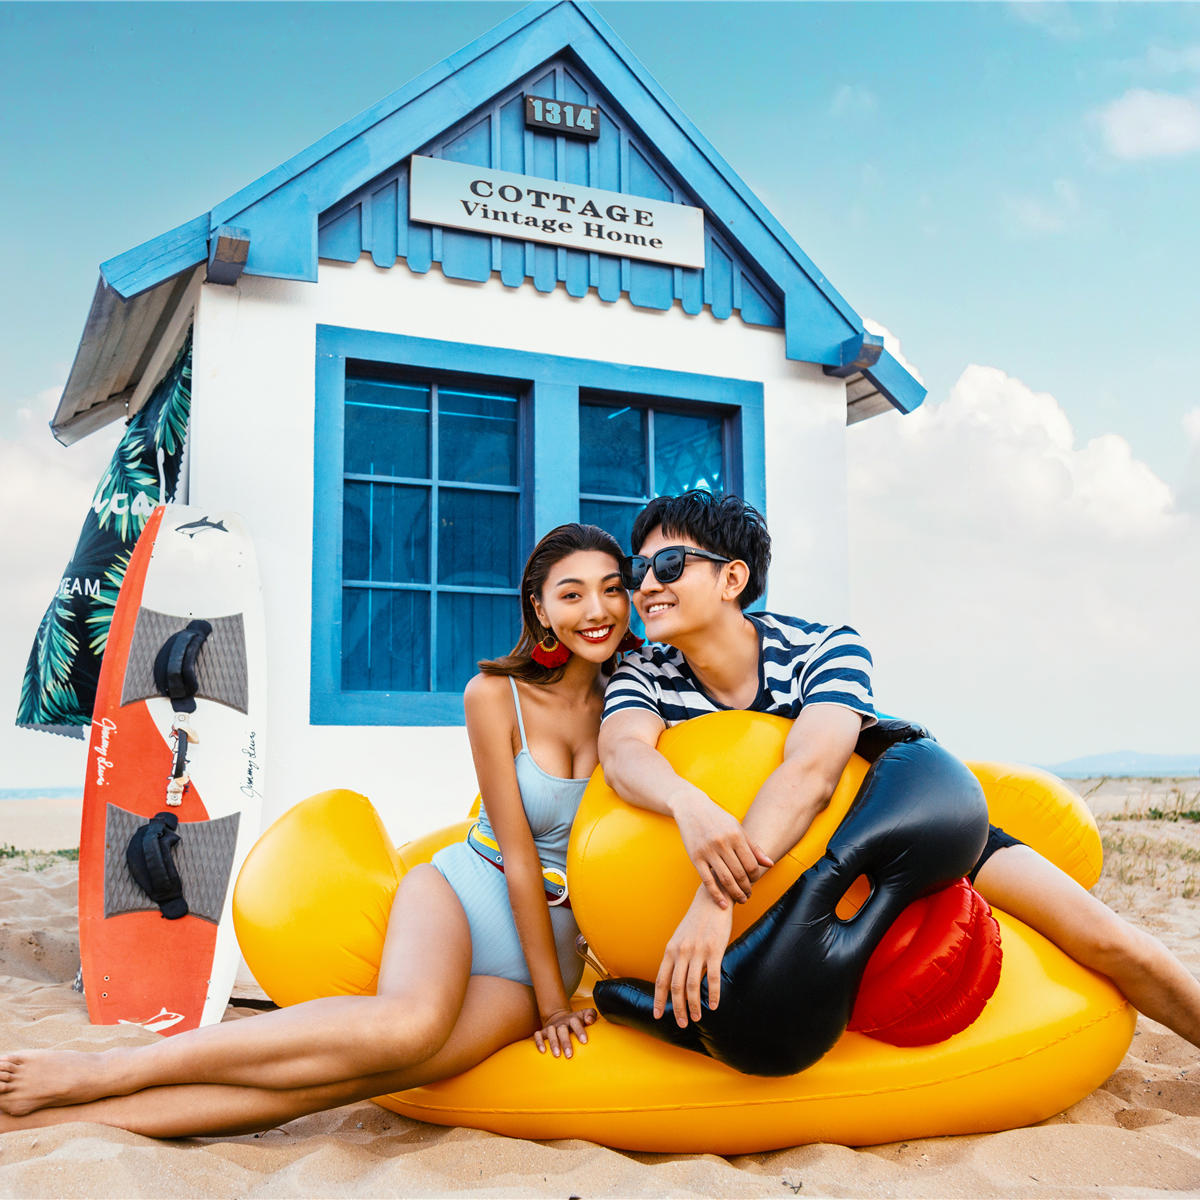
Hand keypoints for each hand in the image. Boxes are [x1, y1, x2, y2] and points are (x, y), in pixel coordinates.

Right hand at [534, 1006, 596, 1058]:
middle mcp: (561, 1023)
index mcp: (572, 1019)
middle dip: (565, 1042)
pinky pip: (538, 1035)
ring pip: (550, 1033)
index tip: (584, 1041)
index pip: (576, 1023)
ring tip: (557, 1055)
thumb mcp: (584, 1014)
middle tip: (570, 1055)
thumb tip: (589, 1020)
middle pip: (562, 1030)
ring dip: (553, 1043)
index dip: (580, 1031)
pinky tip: (542, 1051)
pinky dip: (539, 1042)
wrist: (559, 1017)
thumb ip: (591, 1014)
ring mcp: (551, 1027)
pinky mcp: (543, 1032)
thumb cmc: (576, 1020)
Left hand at [653, 891, 733, 1026]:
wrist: (712, 899)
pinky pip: (712, 977)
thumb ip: (677, 957)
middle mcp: (681, 952)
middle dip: (677, 1009)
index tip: (657, 1016)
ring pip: (692, 986)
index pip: (661, 980)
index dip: (658, 999)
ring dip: (693, 1006)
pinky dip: (713, 994)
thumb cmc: (697, 921)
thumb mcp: (680, 938)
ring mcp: (697, 951)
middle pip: (676, 987)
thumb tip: (674, 979)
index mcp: (671, 950)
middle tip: (681, 1024)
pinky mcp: (715, 950)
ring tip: (697, 1018)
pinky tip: (714, 1005)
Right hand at [673, 792, 772, 905]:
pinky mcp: (695, 857)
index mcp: (735, 836)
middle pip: (739, 874)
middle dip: (746, 888)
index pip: (751, 864)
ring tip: (740, 900)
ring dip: (735, 894)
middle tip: (748, 896)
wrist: (692, 808)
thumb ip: (753, 847)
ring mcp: (708, 851)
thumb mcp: (737, 829)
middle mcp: (722, 843)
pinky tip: (723, 904)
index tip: (754, 882)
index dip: (754, 877)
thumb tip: (770, 864)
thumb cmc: (718, 819)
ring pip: (725, 879)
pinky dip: (716, 895)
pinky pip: (707, 880)